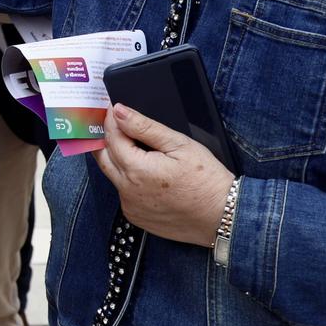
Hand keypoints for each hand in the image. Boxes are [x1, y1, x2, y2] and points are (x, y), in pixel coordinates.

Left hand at [94, 104, 236, 246]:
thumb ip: (145, 127)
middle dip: (106, 137)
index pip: (112, 137)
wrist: (221, 215)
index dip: (111, 120)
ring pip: (112, 175)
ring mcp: (130, 206)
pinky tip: (144, 172)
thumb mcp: (179, 145)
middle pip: (103, 157)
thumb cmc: (206, 179)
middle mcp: (127, 190)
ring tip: (132, 145)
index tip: (114, 108)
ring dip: (116, 158)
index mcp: (137, 170)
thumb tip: (120, 112)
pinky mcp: (135, 216)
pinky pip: (123, 192)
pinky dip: (127, 179)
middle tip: (114, 123)